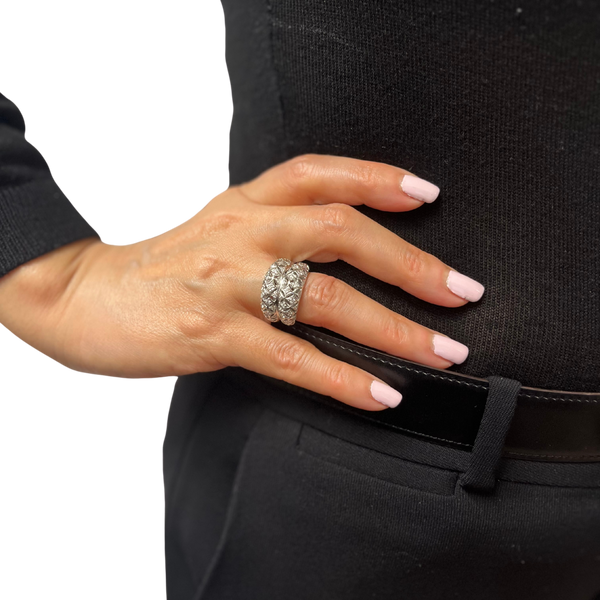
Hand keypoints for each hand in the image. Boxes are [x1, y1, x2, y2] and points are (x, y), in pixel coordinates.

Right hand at [56, 154, 483, 410]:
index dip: (377, 176)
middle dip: (410, 263)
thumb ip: (270, 231)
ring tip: (440, 353)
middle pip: (338, 229)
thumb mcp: (216, 230)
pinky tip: (378, 393)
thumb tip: (336, 257)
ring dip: (392, 327)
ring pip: (324, 297)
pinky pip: (291, 357)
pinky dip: (341, 377)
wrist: (84, 296)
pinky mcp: (211, 333)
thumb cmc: (159, 267)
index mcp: (243, 203)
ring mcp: (227, 282)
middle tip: (461, 293)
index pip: (318, 172)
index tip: (427, 194)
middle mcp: (241, 232)